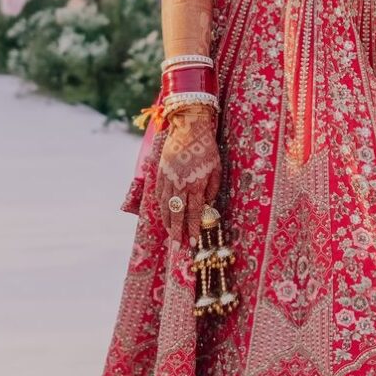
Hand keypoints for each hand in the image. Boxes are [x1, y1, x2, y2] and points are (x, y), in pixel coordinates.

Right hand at [153, 108, 221, 245]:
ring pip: (165, 207)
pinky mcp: (161, 173)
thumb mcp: (216, 168)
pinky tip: (163, 214)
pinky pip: (159, 195)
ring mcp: (168, 180)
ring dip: (168, 223)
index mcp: (195, 185)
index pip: (193, 213)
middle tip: (178, 247)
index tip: (192, 242)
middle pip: (177, 214)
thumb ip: (212, 188)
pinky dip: (161, 207)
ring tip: (170, 234)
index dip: (192, 229)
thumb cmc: (206, 148)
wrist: (188, 128)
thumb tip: (207, 205)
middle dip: (177, 232)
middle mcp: (180, 185)